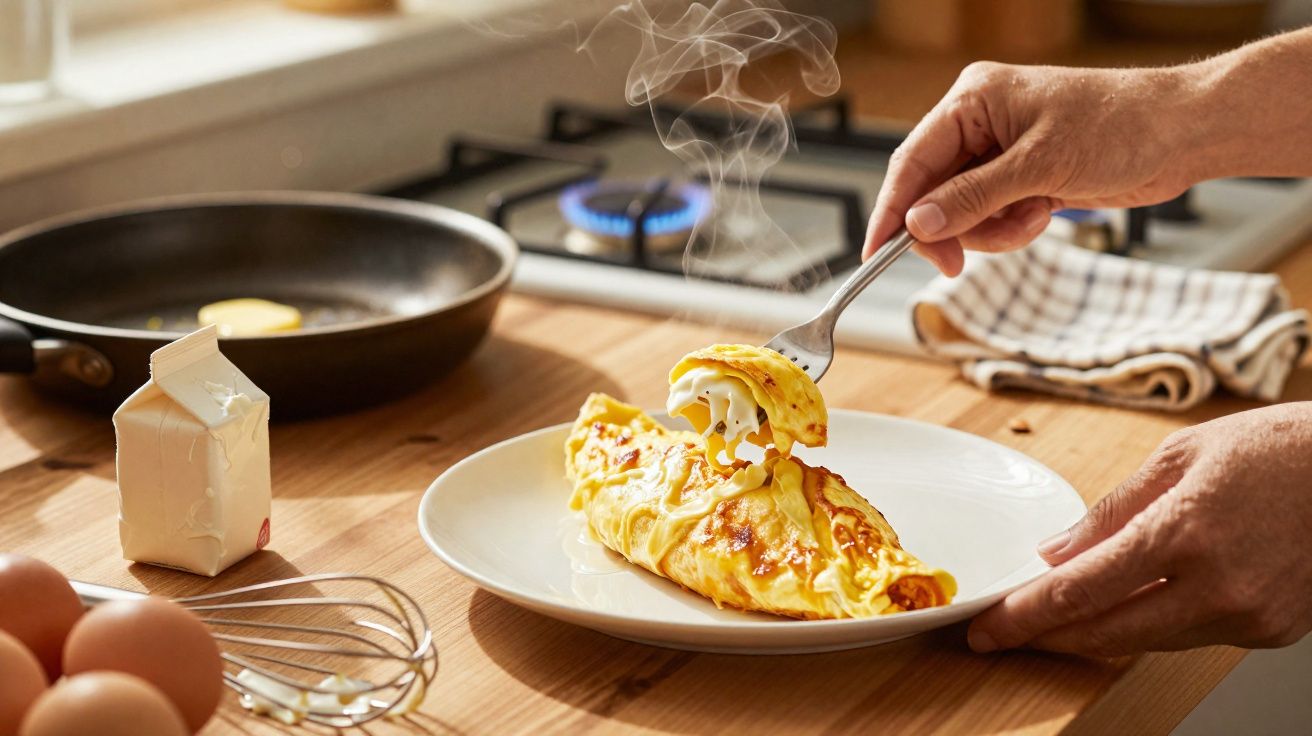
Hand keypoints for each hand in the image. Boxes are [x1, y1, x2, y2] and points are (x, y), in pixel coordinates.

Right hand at [864, 62, 1197, 274]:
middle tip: (956, 262)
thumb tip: (917, 225)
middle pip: (931, 192)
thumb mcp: (1039, 166)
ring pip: (960, 212)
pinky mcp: (1021, 176)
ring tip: (1032, 218)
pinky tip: (1044, 213)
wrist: (1183, 133)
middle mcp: (979, 123)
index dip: (891, 210)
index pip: (912, 160)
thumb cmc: (1121, 125)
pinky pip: (991, 216)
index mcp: (972, 99)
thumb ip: (972, 198)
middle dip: (950, 228)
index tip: (876, 253)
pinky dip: (1010, 228)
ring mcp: (1000, 152)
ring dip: (990, 230)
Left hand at [968, 402, 1311, 656]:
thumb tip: (1057, 552)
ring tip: (1050, 620)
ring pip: (1144, 640)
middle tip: (1002, 635)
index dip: (1025, 615)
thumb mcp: (1179, 456)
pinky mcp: (1270, 632)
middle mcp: (1216, 586)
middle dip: (1044, 637)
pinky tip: (1122, 608)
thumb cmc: (1277, 449)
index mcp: (1184, 531)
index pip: (1081, 590)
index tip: (987, 626)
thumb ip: (1111, 511)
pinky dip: (1146, 624)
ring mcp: (1247, 616)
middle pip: (1104, 632)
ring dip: (1091, 634)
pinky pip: (1187, 637)